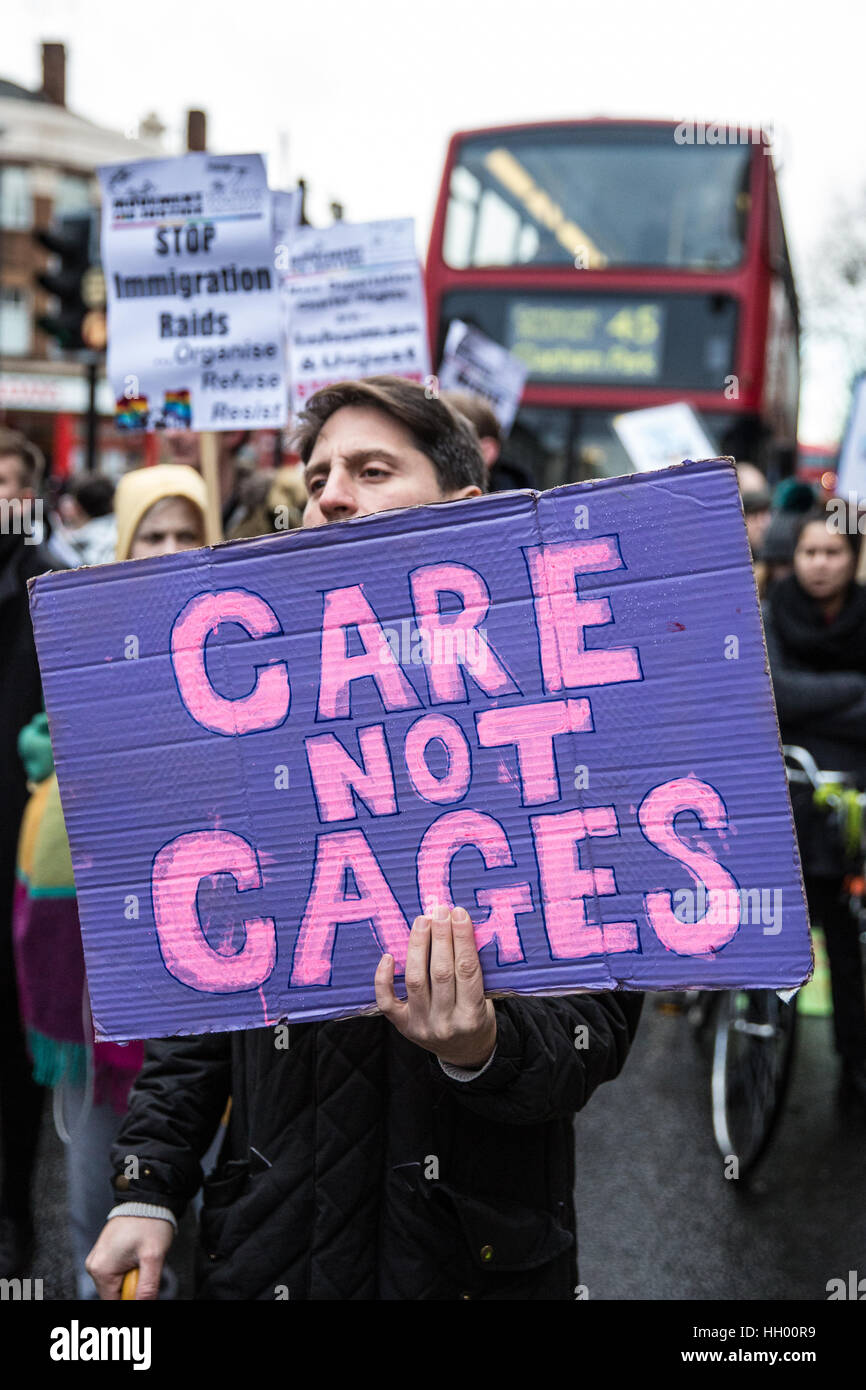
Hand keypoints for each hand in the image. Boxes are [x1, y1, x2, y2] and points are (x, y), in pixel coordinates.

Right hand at [85, 1215, 172, 1300]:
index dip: (132, 1299)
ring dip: (131, 1277)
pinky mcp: (104, 1253)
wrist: (147, 1198)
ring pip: (116, 1283)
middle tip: (144, 1267)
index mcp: (101, 1270)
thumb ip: (148, 1287)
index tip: (144, 1287)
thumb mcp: (154, 1257)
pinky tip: (136, 1254)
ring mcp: (97, 1258)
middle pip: (114, 1293)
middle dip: (132, 1286)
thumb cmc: (149, 1222)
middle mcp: (94, 1266)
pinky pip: (115, 1272)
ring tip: (141, 1258)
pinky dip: (128, 1268)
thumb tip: (144, 1304)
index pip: (114, 1302)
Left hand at [375, 903, 496, 1067]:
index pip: (467, 970)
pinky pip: (387, 1001)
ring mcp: (421, 1025)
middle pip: (441, 972)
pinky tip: (389, 955)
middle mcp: (445, 1023)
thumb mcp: (487, 997)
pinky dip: (384, 978)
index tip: (459, 913)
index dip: (463, 939)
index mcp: (472, 1015)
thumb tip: (460, 925)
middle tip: (440, 910)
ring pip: (416, 980)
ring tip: (422, 921)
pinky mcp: (401, 1026)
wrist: (464, 1052)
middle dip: (441, 937)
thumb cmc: (477, 1016)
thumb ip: (474, 969)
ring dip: (418, 946)